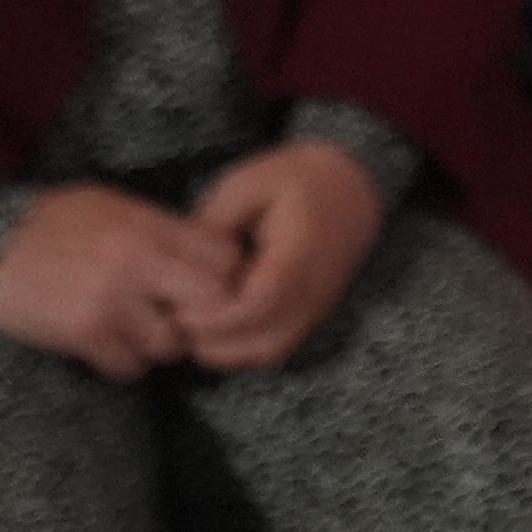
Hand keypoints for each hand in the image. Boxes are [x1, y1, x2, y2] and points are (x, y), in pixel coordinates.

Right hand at [0, 185, 230, 382]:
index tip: (211, 285)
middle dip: (203, 316)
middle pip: (212, 302)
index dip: (227, 275)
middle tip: (182, 317)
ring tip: (139, 333)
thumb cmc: (46, 221)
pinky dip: (125, 364)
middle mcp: (139, 261)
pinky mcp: (83, 333)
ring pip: (172, 343)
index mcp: (149, 224)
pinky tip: (109, 347)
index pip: (226, 255)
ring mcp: (112, 299)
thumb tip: (202, 246)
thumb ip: (156, 226)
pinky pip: (130, 367)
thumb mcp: (109, 205)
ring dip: (160, 345)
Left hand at [174, 139, 383, 373]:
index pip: (261, 302)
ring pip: (270, 351)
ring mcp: (316, 305)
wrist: (353, 186)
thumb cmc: (295, 180)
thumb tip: (179, 266)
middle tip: (179, 319)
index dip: (218, 315)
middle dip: (215, 340)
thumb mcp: (248, 185)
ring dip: (228, 350)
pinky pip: (276, 348)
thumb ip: (215, 224)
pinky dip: (242, 349)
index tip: (182, 306)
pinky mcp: (310, 314)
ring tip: (194, 327)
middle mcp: (315, 288)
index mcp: (300, 251)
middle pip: (265, 340)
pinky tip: (216, 328)